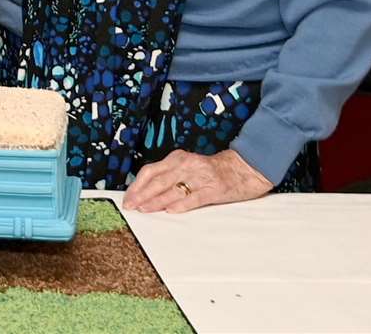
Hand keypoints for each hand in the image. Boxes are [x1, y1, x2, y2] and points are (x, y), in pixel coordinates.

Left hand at [121, 149, 272, 212]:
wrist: (243, 168)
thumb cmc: (211, 170)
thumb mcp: (187, 167)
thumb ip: (169, 176)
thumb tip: (145, 193)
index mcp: (178, 158)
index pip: (150, 171)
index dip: (137, 185)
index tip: (128, 198)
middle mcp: (187, 165)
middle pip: (158, 181)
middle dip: (142, 194)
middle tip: (131, 206)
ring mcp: (200, 176)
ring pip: (173, 189)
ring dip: (156, 201)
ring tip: (145, 209)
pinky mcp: (214, 188)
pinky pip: (194, 198)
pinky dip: (181, 204)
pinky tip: (171, 211)